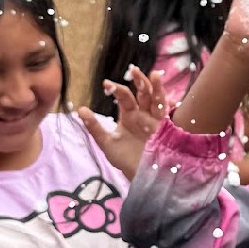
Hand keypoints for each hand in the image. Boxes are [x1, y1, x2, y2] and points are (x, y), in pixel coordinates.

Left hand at [78, 66, 167, 180]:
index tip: (106, 84)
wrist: (140, 177)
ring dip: (156, 88)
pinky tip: (168, 95)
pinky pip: (166, 113)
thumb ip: (95, 127)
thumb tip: (79, 110)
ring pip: (157, 99)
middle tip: (133, 70)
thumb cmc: (124, 160)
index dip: (117, 89)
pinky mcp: (165, 129)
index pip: (124, 97)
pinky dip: (167, 102)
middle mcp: (143, 114)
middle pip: (143, 93)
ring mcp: (155, 121)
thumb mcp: (107, 143)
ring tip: (154, 75)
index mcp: (129, 115)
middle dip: (140, 81)